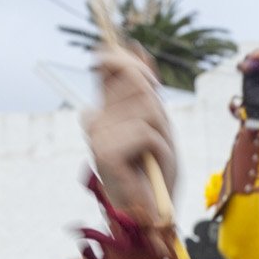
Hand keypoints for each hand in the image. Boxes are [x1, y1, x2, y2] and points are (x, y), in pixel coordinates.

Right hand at [84, 46, 180, 224]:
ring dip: (163, 134)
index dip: (130, 61)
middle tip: (157, 139)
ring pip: (148, 110)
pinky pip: (148, 134)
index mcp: (104, 110)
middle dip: (157, 106)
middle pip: (136, 82)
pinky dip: (161, 151)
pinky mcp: (105, 152)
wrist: (151, 214)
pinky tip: (153, 167)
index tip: (148, 75)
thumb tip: (135, 44)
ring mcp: (97, 135)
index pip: (108, 65)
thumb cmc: (154, 171)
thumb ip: (146, 87)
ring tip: (155, 157)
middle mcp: (95, 119)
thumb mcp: (156, 122)